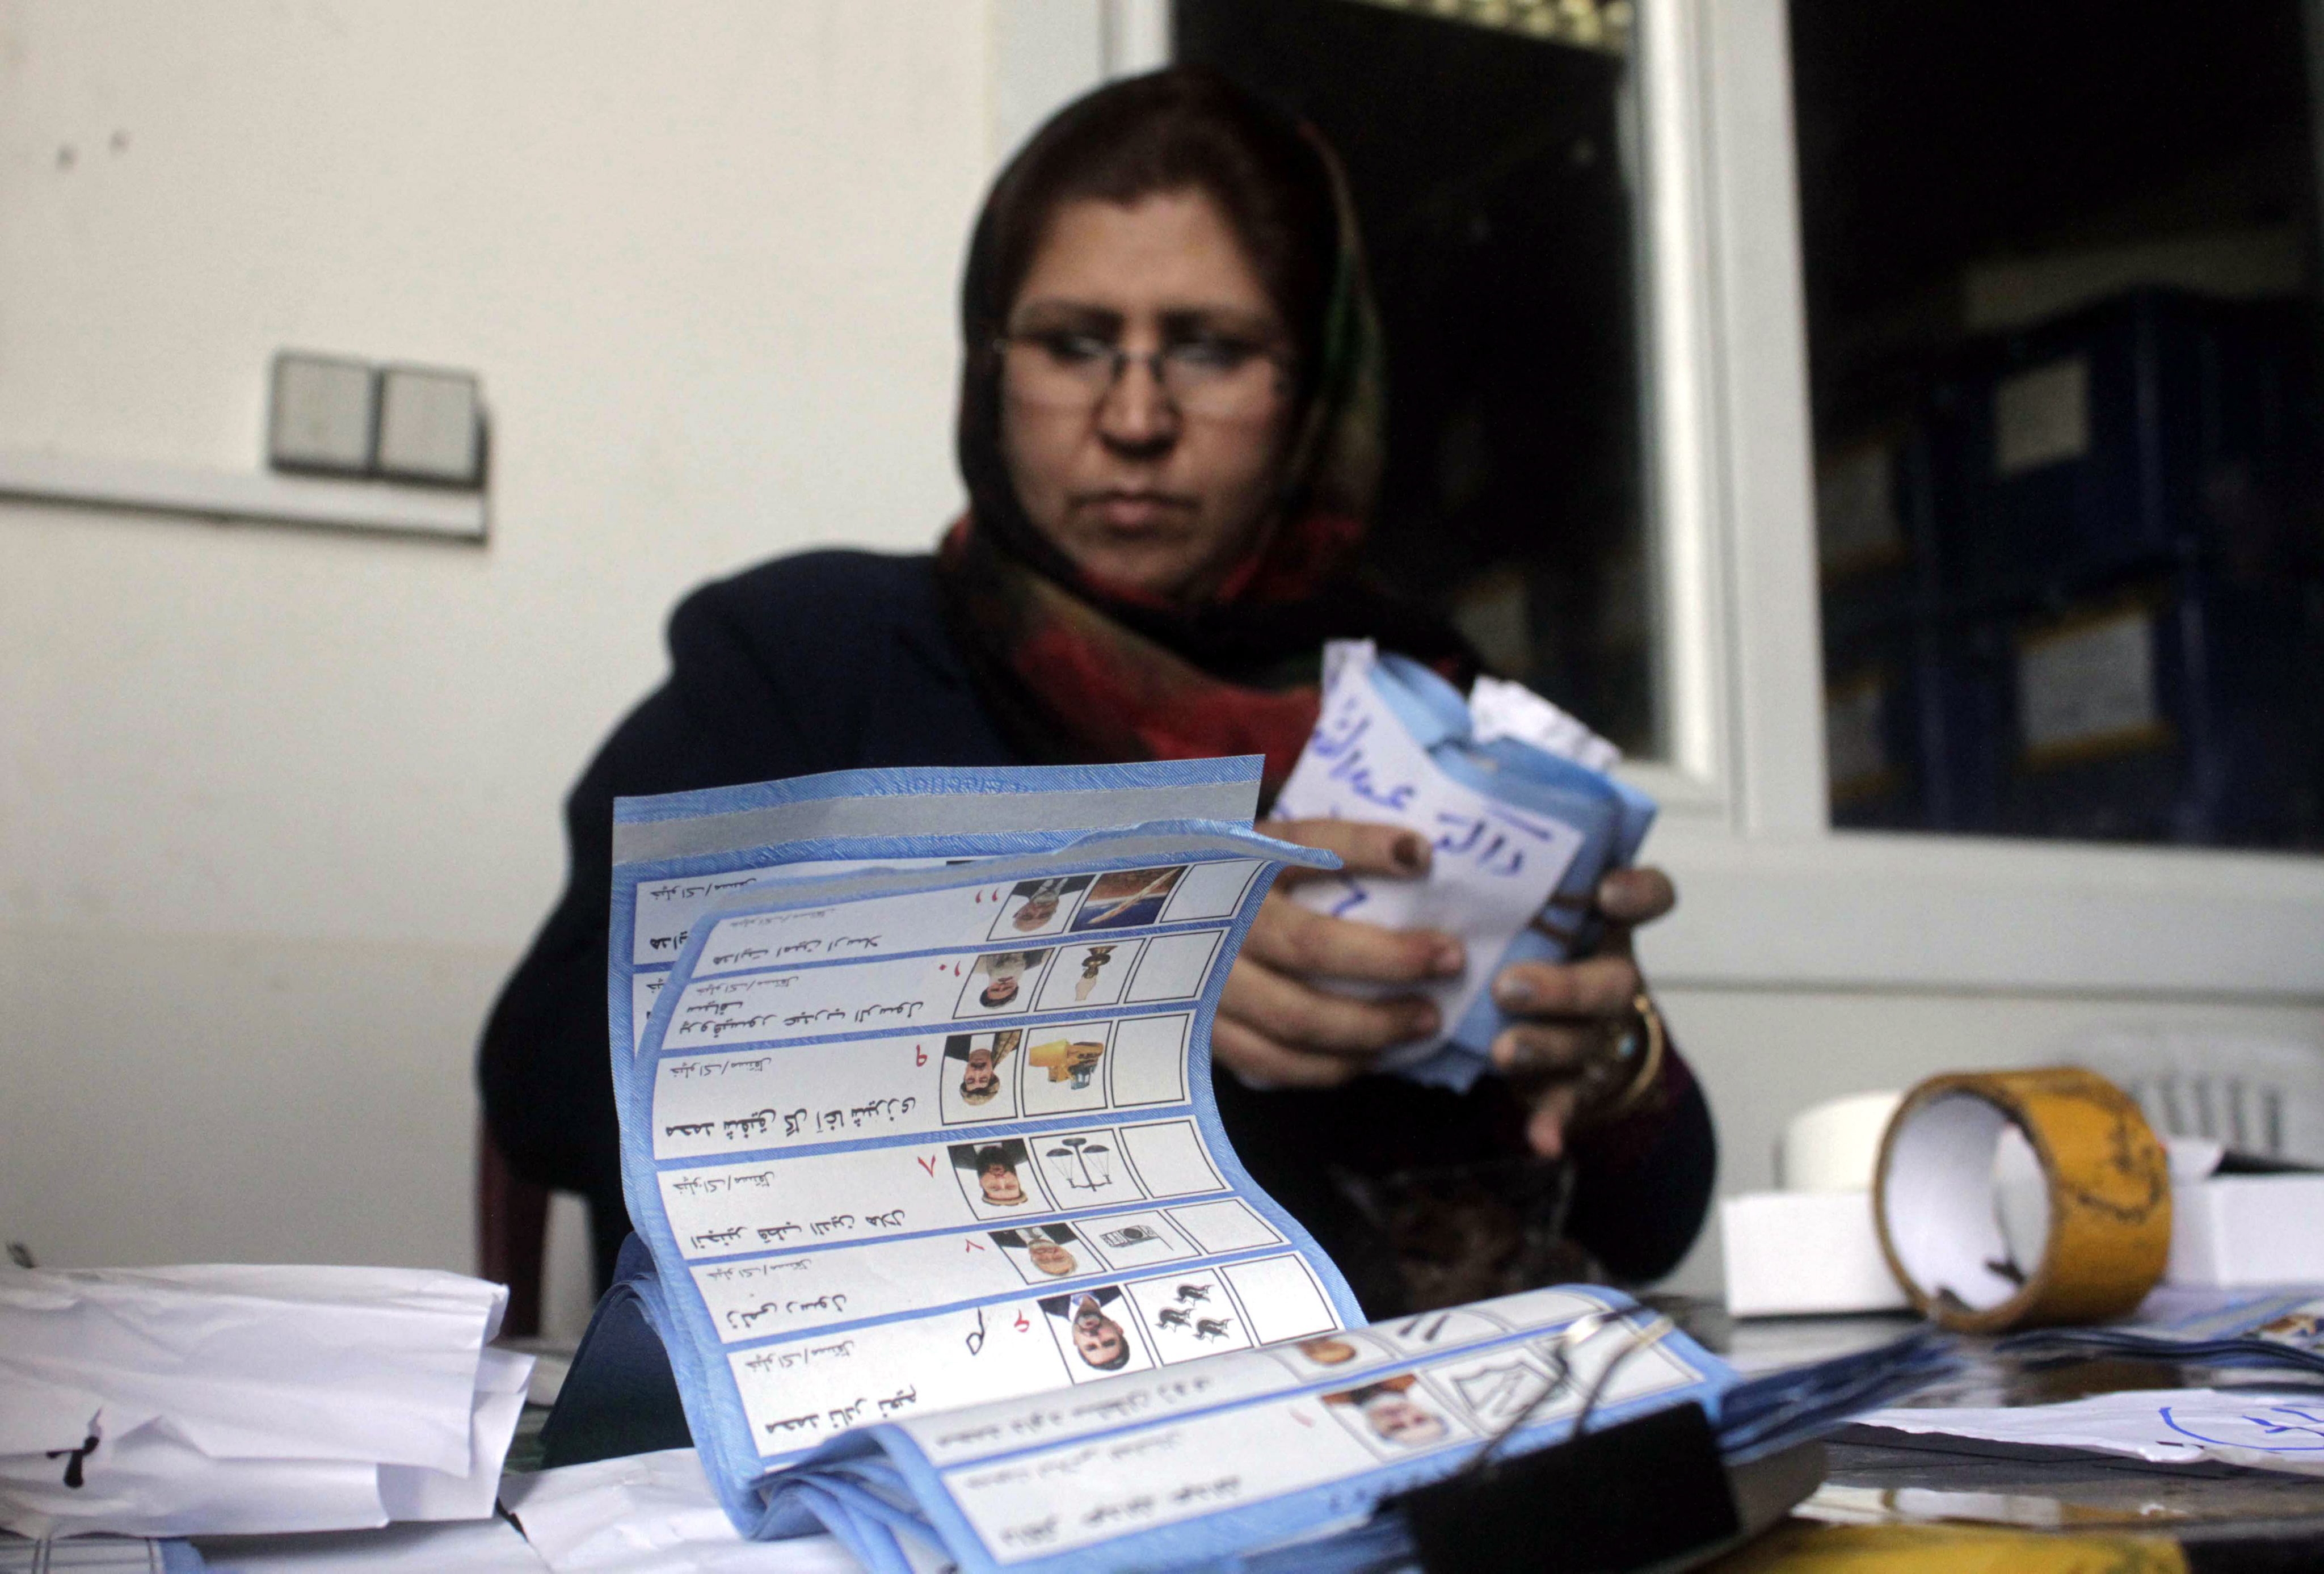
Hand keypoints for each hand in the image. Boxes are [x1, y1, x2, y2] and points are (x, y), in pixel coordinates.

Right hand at [1215, 819, 1464, 1087]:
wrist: (1122, 921)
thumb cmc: (1212, 880)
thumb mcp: (1251, 845)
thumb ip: (1318, 848)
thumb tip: (1415, 854)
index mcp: (1231, 858)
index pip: (1303, 843)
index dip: (1364, 846)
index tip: (1422, 853)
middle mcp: (1214, 917)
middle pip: (1310, 945)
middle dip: (1390, 958)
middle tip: (1450, 959)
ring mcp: (1200, 980)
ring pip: (1294, 1016)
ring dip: (1370, 1026)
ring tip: (1425, 1021)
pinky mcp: (1196, 1030)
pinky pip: (1268, 1062)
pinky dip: (1326, 1066)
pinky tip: (1367, 1057)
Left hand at [1489, 867, 1675, 1158]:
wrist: (1557, 1012)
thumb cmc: (1530, 936)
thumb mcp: (1530, 894)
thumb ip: (1508, 863)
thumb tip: (1465, 797)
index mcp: (1605, 921)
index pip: (1649, 896)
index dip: (1638, 894)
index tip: (1605, 892)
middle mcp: (1610, 972)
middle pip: (1612, 981)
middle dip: (1564, 986)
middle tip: (1510, 986)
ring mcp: (1597, 1030)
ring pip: (1586, 1041)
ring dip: (1548, 1047)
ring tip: (1506, 1050)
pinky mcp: (1576, 1078)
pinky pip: (1570, 1102)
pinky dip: (1555, 1120)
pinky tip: (1543, 1139)